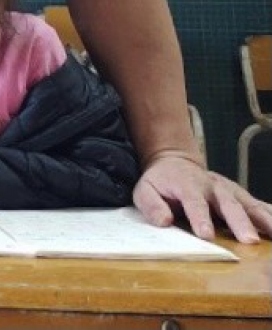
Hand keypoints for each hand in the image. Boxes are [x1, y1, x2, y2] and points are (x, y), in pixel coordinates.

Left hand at [133, 152, 271, 243]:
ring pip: (247, 204)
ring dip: (262, 219)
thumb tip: (164, 221)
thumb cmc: (160, 182)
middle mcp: (212, 186)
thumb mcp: (145, 190)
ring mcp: (228, 190)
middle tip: (249, 240)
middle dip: (239, 222)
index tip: (206, 235)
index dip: (200, 218)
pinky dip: (269, 214)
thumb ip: (151, 205)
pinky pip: (257, 205)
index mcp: (187, 185)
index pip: (194, 202)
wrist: (175, 162)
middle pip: (227, 204)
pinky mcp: (239, 195)